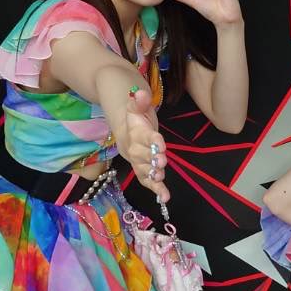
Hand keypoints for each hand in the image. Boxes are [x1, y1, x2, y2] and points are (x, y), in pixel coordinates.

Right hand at [120, 86, 169, 202]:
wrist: (126, 130)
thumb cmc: (136, 119)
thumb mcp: (138, 107)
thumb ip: (140, 101)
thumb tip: (139, 92)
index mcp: (134, 133)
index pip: (143, 136)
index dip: (152, 140)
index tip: (160, 143)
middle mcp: (134, 149)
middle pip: (141, 156)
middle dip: (151, 159)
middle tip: (162, 162)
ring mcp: (138, 162)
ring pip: (144, 170)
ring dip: (153, 176)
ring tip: (161, 180)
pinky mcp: (142, 171)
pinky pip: (147, 181)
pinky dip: (156, 189)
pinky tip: (165, 198)